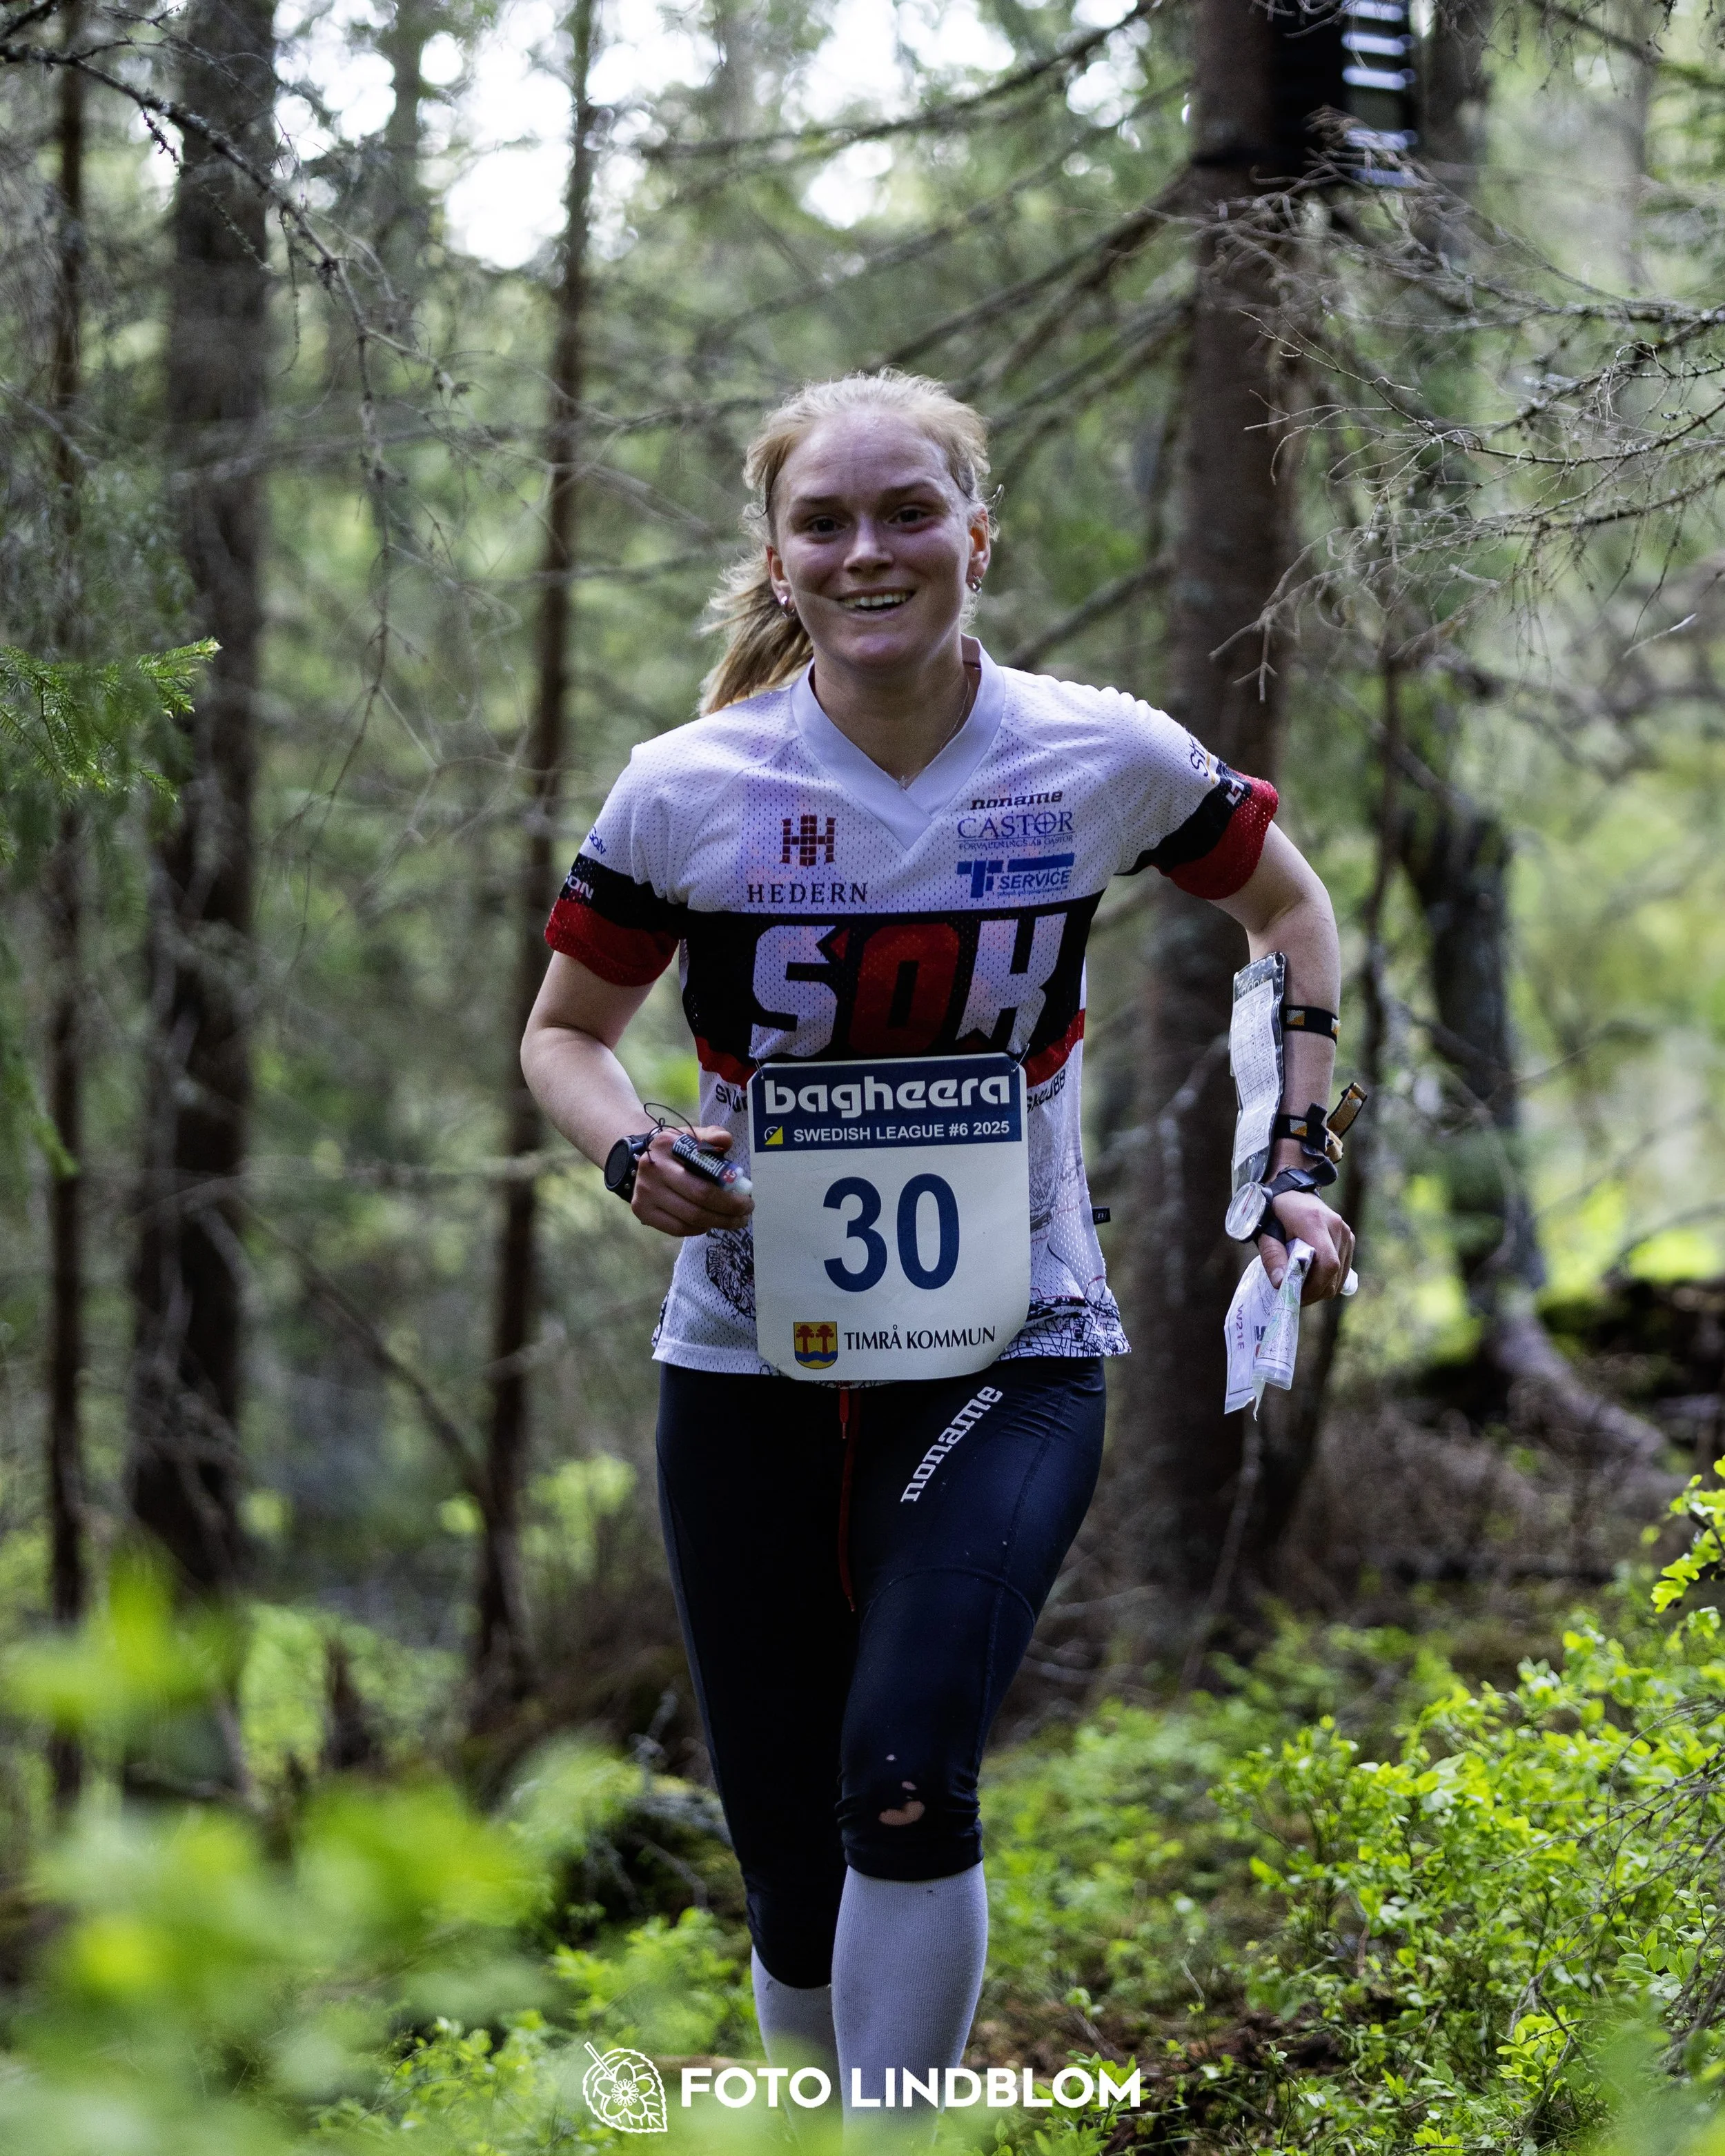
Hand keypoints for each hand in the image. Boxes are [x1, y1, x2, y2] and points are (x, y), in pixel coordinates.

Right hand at [631, 1125, 753, 1238]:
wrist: (637, 1162)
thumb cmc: (674, 1151)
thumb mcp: (690, 1136)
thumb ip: (711, 1136)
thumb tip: (725, 1141)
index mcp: (667, 1145)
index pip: (704, 1171)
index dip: (728, 1189)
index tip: (746, 1197)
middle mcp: (653, 1169)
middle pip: (700, 1198)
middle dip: (729, 1211)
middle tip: (745, 1214)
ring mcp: (645, 1192)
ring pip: (690, 1218)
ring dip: (718, 1223)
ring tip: (733, 1221)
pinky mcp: (642, 1211)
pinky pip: (677, 1228)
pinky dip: (698, 1229)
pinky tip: (709, 1223)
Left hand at [1257, 1190, 1353, 1301]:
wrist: (1290, 1192)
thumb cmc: (1274, 1212)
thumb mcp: (1266, 1232)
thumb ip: (1272, 1257)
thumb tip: (1281, 1284)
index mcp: (1315, 1222)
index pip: (1327, 1263)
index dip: (1314, 1286)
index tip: (1295, 1296)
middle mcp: (1336, 1227)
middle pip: (1334, 1273)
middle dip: (1315, 1292)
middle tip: (1294, 1298)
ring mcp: (1346, 1233)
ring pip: (1340, 1275)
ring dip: (1321, 1288)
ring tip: (1300, 1289)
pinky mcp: (1348, 1239)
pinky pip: (1343, 1269)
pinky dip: (1328, 1281)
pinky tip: (1311, 1280)